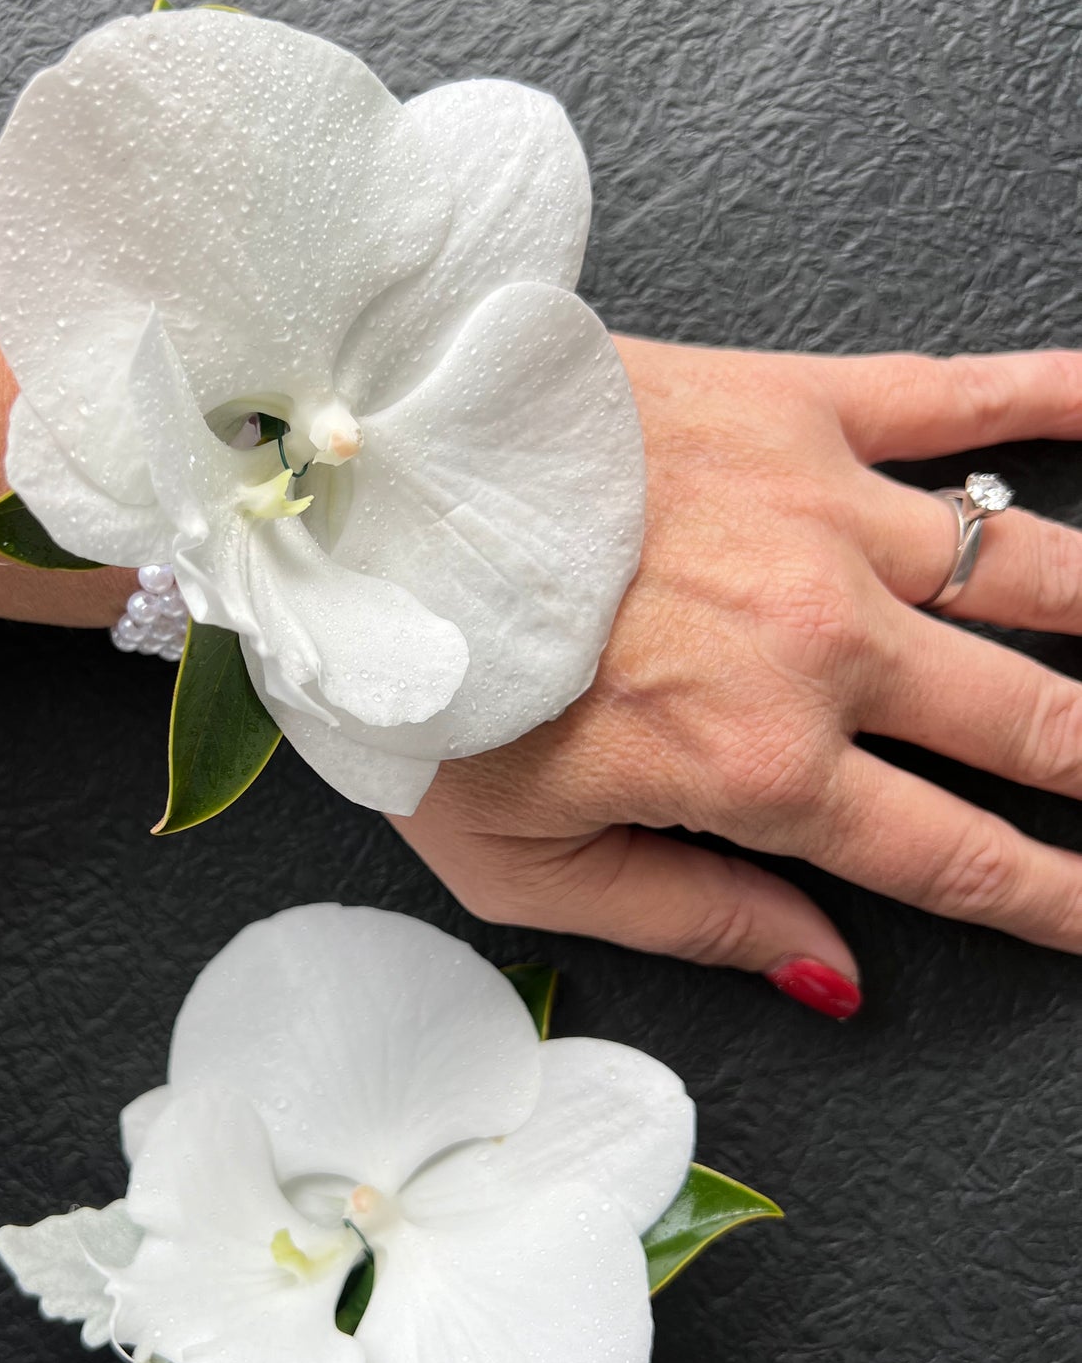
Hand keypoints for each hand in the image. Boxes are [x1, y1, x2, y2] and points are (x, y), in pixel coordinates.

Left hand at [393, 337, 1081, 1013]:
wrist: (351, 501)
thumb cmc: (422, 690)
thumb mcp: (527, 868)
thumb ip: (695, 917)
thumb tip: (830, 966)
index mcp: (761, 767)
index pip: (956, 857)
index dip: (1055, 901)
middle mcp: (826, 644)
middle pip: (1039, 721)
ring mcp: (823, 514)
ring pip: (1039, 573)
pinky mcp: (791, 405)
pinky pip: (958, 396)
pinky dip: (1053, 400)